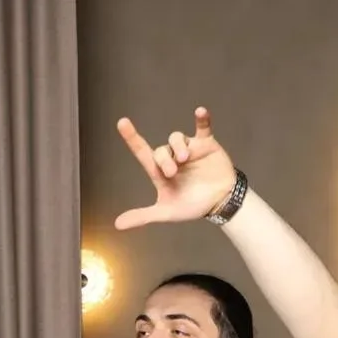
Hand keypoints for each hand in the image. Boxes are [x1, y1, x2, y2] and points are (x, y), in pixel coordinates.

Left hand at [114, 106, 236, 229]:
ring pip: (177, 138)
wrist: (220, 203)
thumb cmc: (192, 205)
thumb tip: (117, 225)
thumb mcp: (166, 212)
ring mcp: (189, 149)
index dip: (132, 138)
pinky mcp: (206, 144)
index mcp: (160, 171)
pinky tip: (200, 112)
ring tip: (185, 158)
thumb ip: (143, 216)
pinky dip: (202, 119)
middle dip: (165, 159)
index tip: (122, 123)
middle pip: (162, 150)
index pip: (143, 153)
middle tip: (173, 172)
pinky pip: (203, 127)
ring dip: (179, 146)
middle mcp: (172, 157)